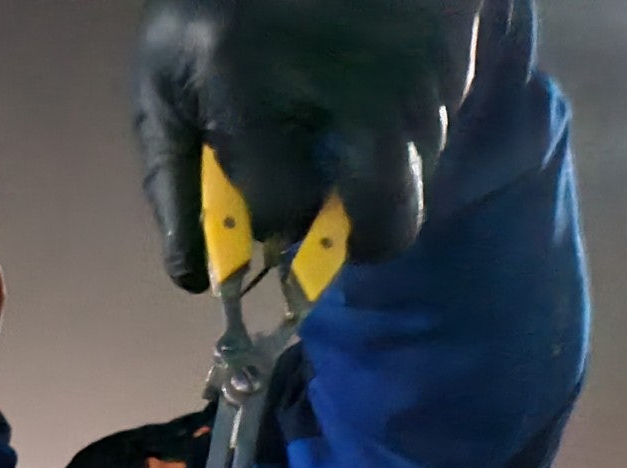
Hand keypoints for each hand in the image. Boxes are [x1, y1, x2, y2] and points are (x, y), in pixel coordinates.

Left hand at [135, 0, 487, 287]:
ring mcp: (414, 65)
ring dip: (385, 159)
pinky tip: (375, 62)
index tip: (269, 191)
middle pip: (389, 224)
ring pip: (420, 170)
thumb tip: (194, 280)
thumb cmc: (222, 3)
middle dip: (364, 233)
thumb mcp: (168, 79)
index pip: (284, 213)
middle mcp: (348, 85)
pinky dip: (411, 108)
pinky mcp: (459, 41)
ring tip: (346, 97)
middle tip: (341, 211)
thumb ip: (172, 183)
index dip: (276, 213)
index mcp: (252, 87)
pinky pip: (445, 115)